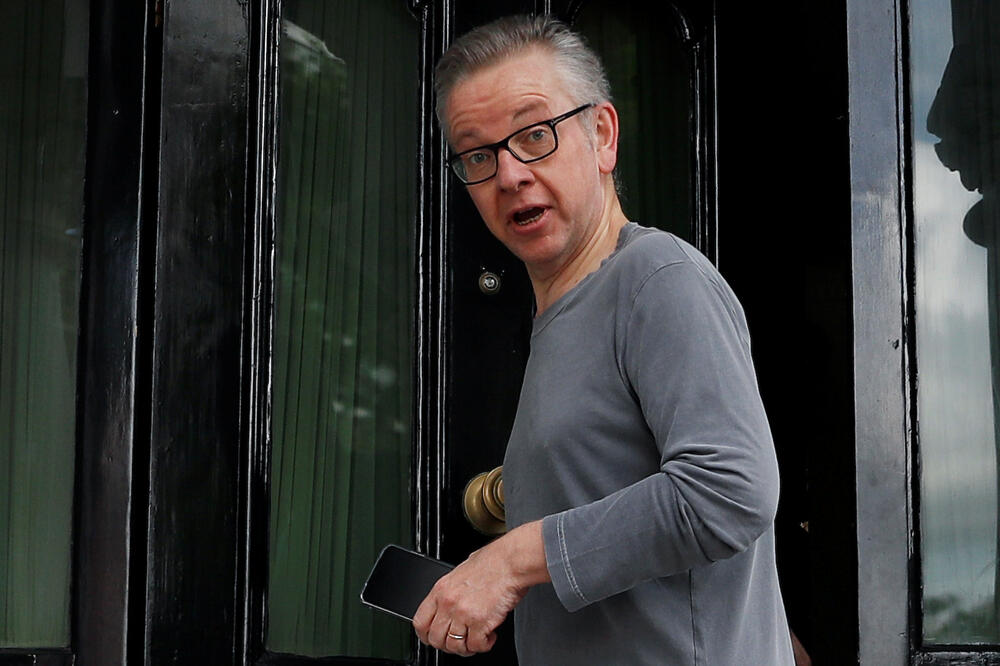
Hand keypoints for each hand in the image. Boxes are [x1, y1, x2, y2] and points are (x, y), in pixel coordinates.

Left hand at [412, 521, 548, 655]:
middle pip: (436, 639)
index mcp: (440, 590)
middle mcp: (448, 603)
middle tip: (460, 641)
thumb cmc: (492, 562)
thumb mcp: (461, 570)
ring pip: (454, 646)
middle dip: (448, 645)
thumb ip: (452, 589)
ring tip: (476, 639)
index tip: (434, 638)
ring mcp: (463, 614)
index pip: (420, 622)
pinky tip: (490, 635)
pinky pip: (476, 645)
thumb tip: (451, 601)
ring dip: (466, 647)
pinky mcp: (481, 622)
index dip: (427, 635)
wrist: (511, 562)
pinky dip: (484, 645)